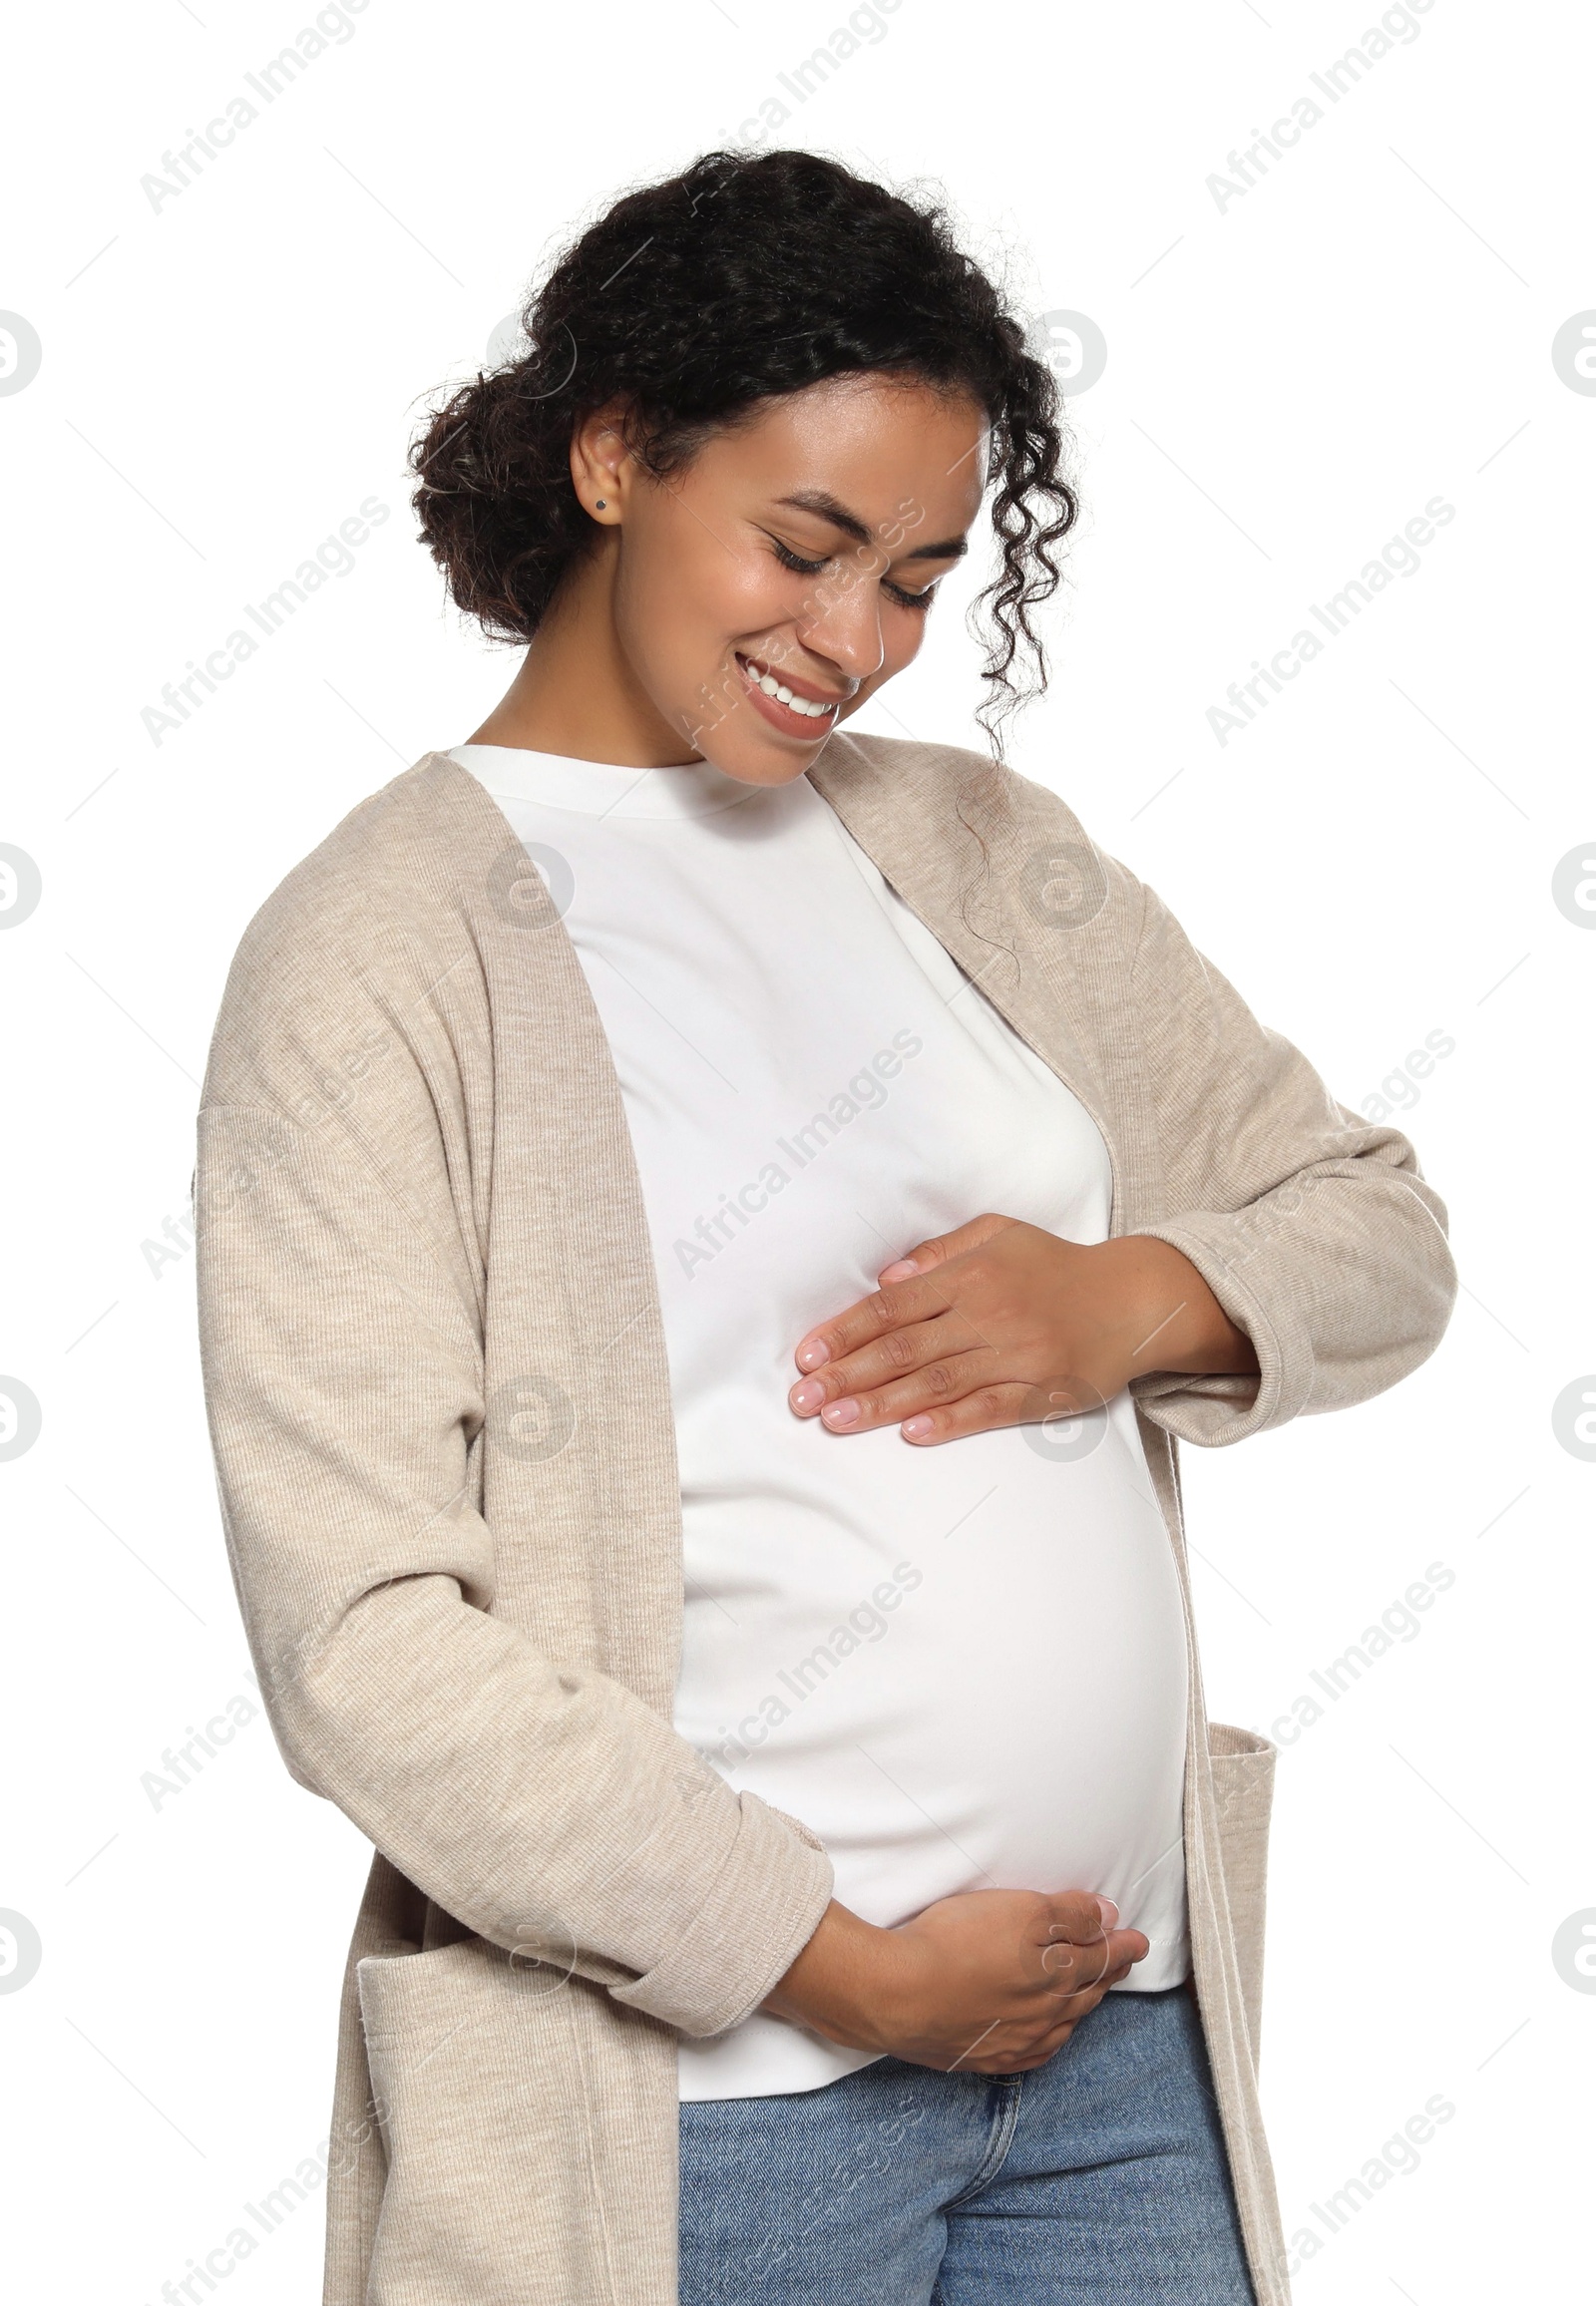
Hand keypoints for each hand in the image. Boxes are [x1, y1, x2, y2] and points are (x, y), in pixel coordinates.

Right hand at [762, 1890, 1149, 2074]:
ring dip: (1081, 2005)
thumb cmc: (957, 1943)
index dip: (1122, 1947)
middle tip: (1121, 1962)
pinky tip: (1046, 2036)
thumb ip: (1070, 1915)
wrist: (897, 1994)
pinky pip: (1032, 2052)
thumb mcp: (1020, 1909)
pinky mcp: (982, 2056)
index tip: (1139, 1941)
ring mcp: (1014, 2042)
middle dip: (1106, 1974)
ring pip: (1062, 2024)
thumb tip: (1110, 1920)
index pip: (1101, 1959)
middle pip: (1085, 1992)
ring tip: (1090, 1994)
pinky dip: (1049, 2038)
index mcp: (1058, 1977)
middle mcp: (1044, 2016)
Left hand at [787, 1215, 1256, 1443]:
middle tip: (801, 1399)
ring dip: (880, 1406)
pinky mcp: (1041, 1392)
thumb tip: (886, 1277)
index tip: (806, 1354)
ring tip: (834, 1421)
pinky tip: (911, 1434)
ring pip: (936, 1384)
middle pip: (904, 1350)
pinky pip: (988, 1409)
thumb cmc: (1056, 1266)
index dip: (845, 1331)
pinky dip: (949, 1422)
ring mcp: (1016, 1356)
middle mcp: (989, 1314)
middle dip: (846, 1376)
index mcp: (971, 1274)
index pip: (893, 1306)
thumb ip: (941, 1251)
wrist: (1133, 1299)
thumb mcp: (999, 1234)